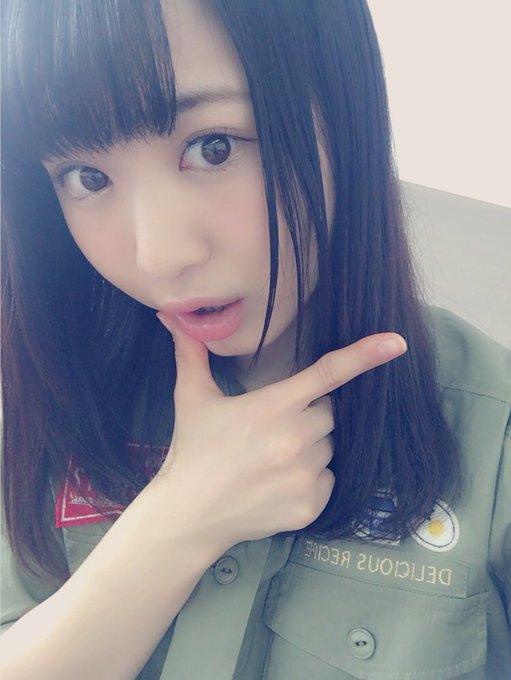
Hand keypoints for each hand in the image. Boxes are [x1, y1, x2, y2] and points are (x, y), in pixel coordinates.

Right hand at [154, 317, 406, 550]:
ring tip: (272, 458)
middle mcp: (295, 440)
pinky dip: (312, 478)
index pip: (327, 374)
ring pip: (329, 448)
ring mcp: (305, 476)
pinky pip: (328, 479)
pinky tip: (278, 482)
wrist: (190, 514)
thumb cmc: (192, 450)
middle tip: (274, 427)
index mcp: (272, 407)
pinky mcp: (311, 506)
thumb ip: (191, 353)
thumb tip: (170, 315)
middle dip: (310, 414)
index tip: (396, 343)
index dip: (364, 355)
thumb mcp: (191, 398)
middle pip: (329, 414)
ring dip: (311, 446)